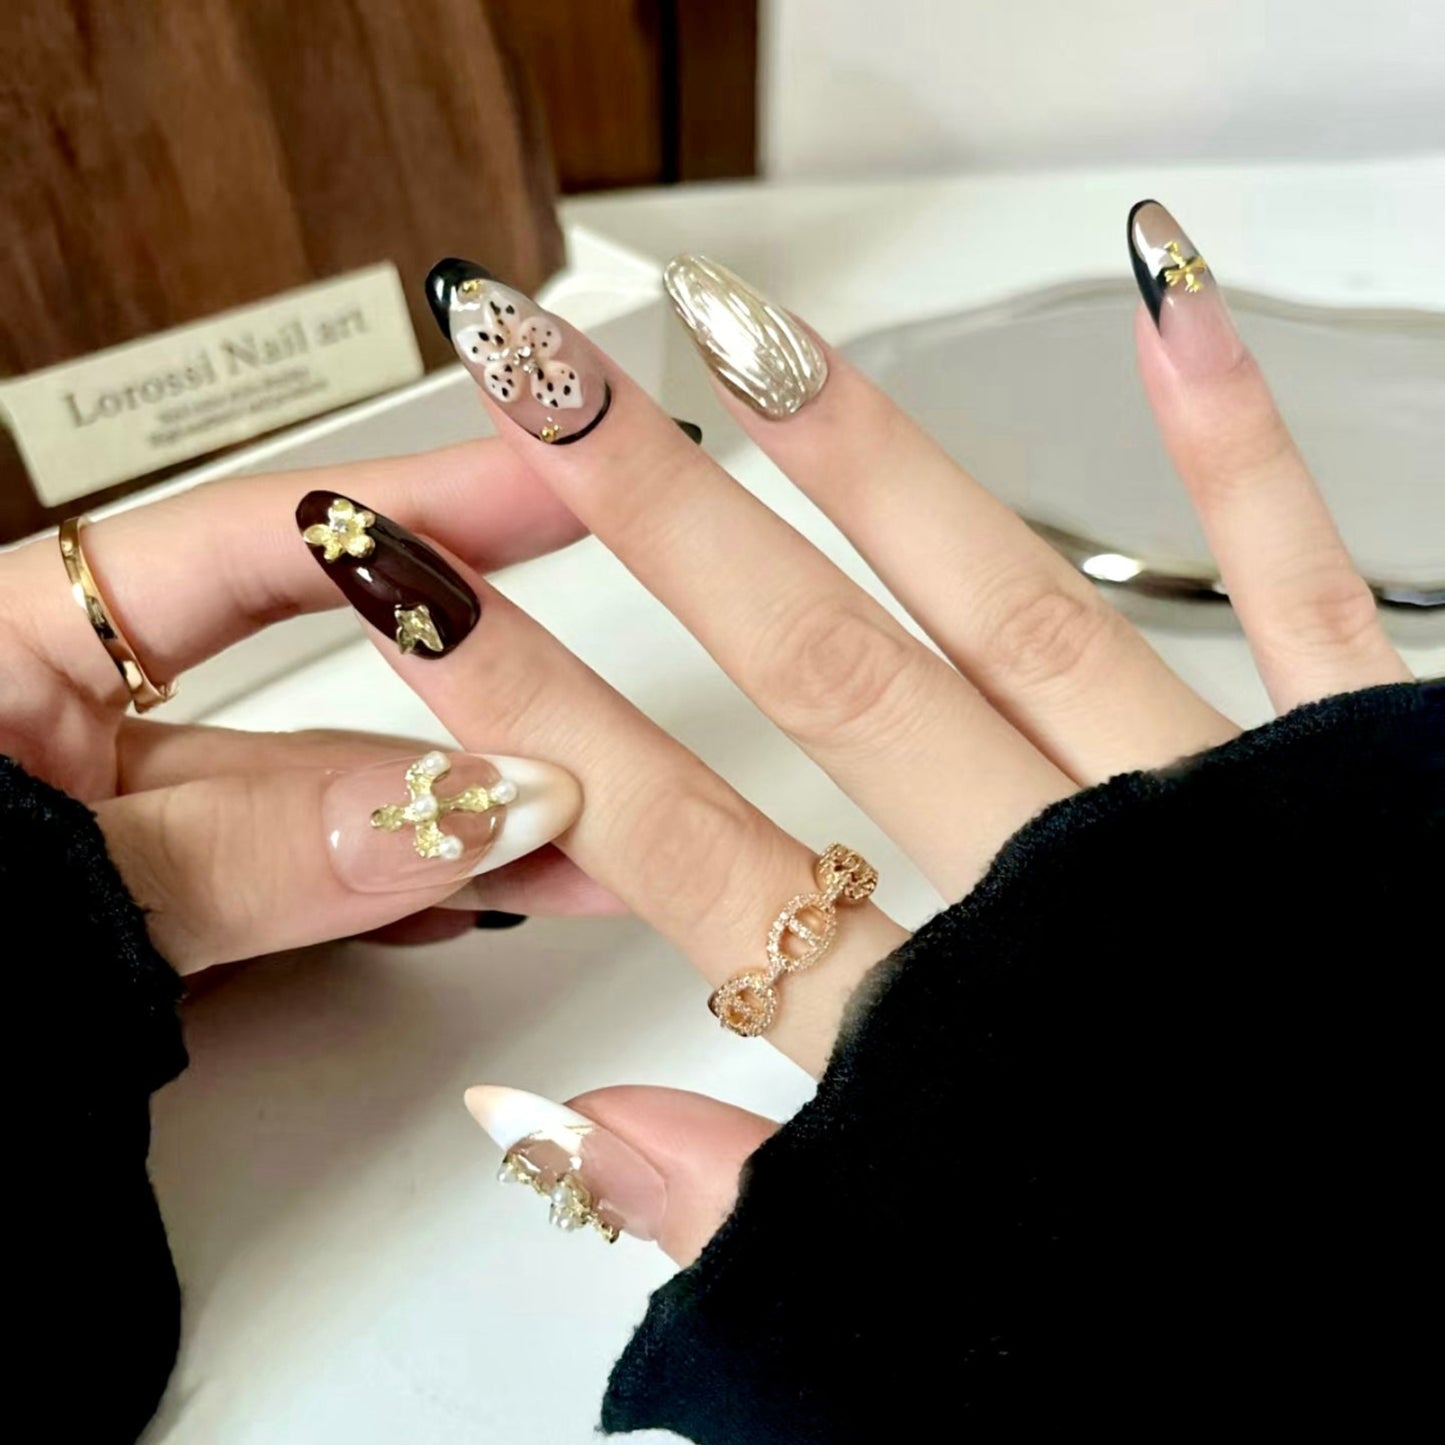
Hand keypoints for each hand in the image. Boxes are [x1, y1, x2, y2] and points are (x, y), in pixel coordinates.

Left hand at [0, 445, 607, 972]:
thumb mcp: (41, 902)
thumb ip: (238, 854)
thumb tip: (448, 809)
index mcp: (6, 652)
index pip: (246, 543)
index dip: (410, 510)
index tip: (547, 481)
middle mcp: (77, 722)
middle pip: (317, 680)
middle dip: (474, 702)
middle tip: (597, 699)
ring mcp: (127, 822)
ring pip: (329, 804)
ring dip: (460, 829)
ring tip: (582, 844)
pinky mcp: (155, 907)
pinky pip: (298, 885)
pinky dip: (385, 895)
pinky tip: (475, 894)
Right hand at [362, 208, 1412, 1261]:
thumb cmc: (1209, 1304)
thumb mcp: (933, 1301)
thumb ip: (755, 1211)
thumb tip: (564, 1127)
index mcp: (959, 1036)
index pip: (696, 856)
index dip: (541, 724)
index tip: (424, 603)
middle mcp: (1073, 900)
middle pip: (832, 690)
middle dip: (671, 534)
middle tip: (549, 390)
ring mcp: (1215, 824)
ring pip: (1017, 614)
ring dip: (877, 469)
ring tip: (750, 341)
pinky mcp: (1358, 780)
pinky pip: (1301, 596)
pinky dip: (1232, 459)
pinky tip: (1169, 318)